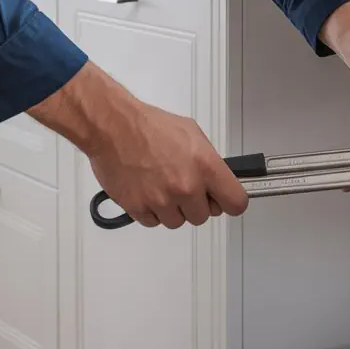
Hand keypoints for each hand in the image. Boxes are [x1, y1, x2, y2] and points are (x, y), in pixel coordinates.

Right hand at [28, 62, 248, 227]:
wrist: (113, 128)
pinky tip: (148, 190)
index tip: (225, 200)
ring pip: (178, 222)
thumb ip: (209, 161)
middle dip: (196, 204)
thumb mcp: (193, 134)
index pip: (236, 203)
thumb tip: (218, 179)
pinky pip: (153, 222)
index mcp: (205, 167)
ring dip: (173, 209)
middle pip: (204, 216)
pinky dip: (152, 211)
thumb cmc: (150, 126)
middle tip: (184, 187)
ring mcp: (162, 200)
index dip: (230, 202)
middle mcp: (186, 187)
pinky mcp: (139, 208)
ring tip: (162, 185)